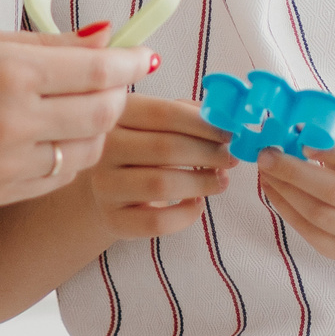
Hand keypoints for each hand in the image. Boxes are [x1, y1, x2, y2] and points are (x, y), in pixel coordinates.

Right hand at [0, 28, 147, 207]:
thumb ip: (48, 43)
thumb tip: (107, 38)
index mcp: (7, 73)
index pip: (97, 72)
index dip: (131, 63)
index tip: (144, 56)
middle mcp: (11, 122)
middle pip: (103, 115)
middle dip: (119, 95)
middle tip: (114, 81)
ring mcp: (4, 165)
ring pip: (87, 151)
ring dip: (98, 129)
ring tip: (80, 109)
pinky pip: (57, 177)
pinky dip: (70, 156)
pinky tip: (54, 137)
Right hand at [84, 96, 234, 237]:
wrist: (107, 189)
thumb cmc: (142, 151)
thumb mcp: (157, 124)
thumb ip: (187, 114)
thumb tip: (223, 117)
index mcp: (117, 115)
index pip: (163, 113)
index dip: (202, 124)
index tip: (230, 133)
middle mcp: (104, 148)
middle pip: (164, 148)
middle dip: (207, 154)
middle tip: (231, 158)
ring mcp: (104, 186)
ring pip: (161, 185)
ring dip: (202, 183)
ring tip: (220, 181)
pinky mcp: (113, 219)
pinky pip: (157, 221)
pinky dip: (186, 215)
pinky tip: (197, 204)